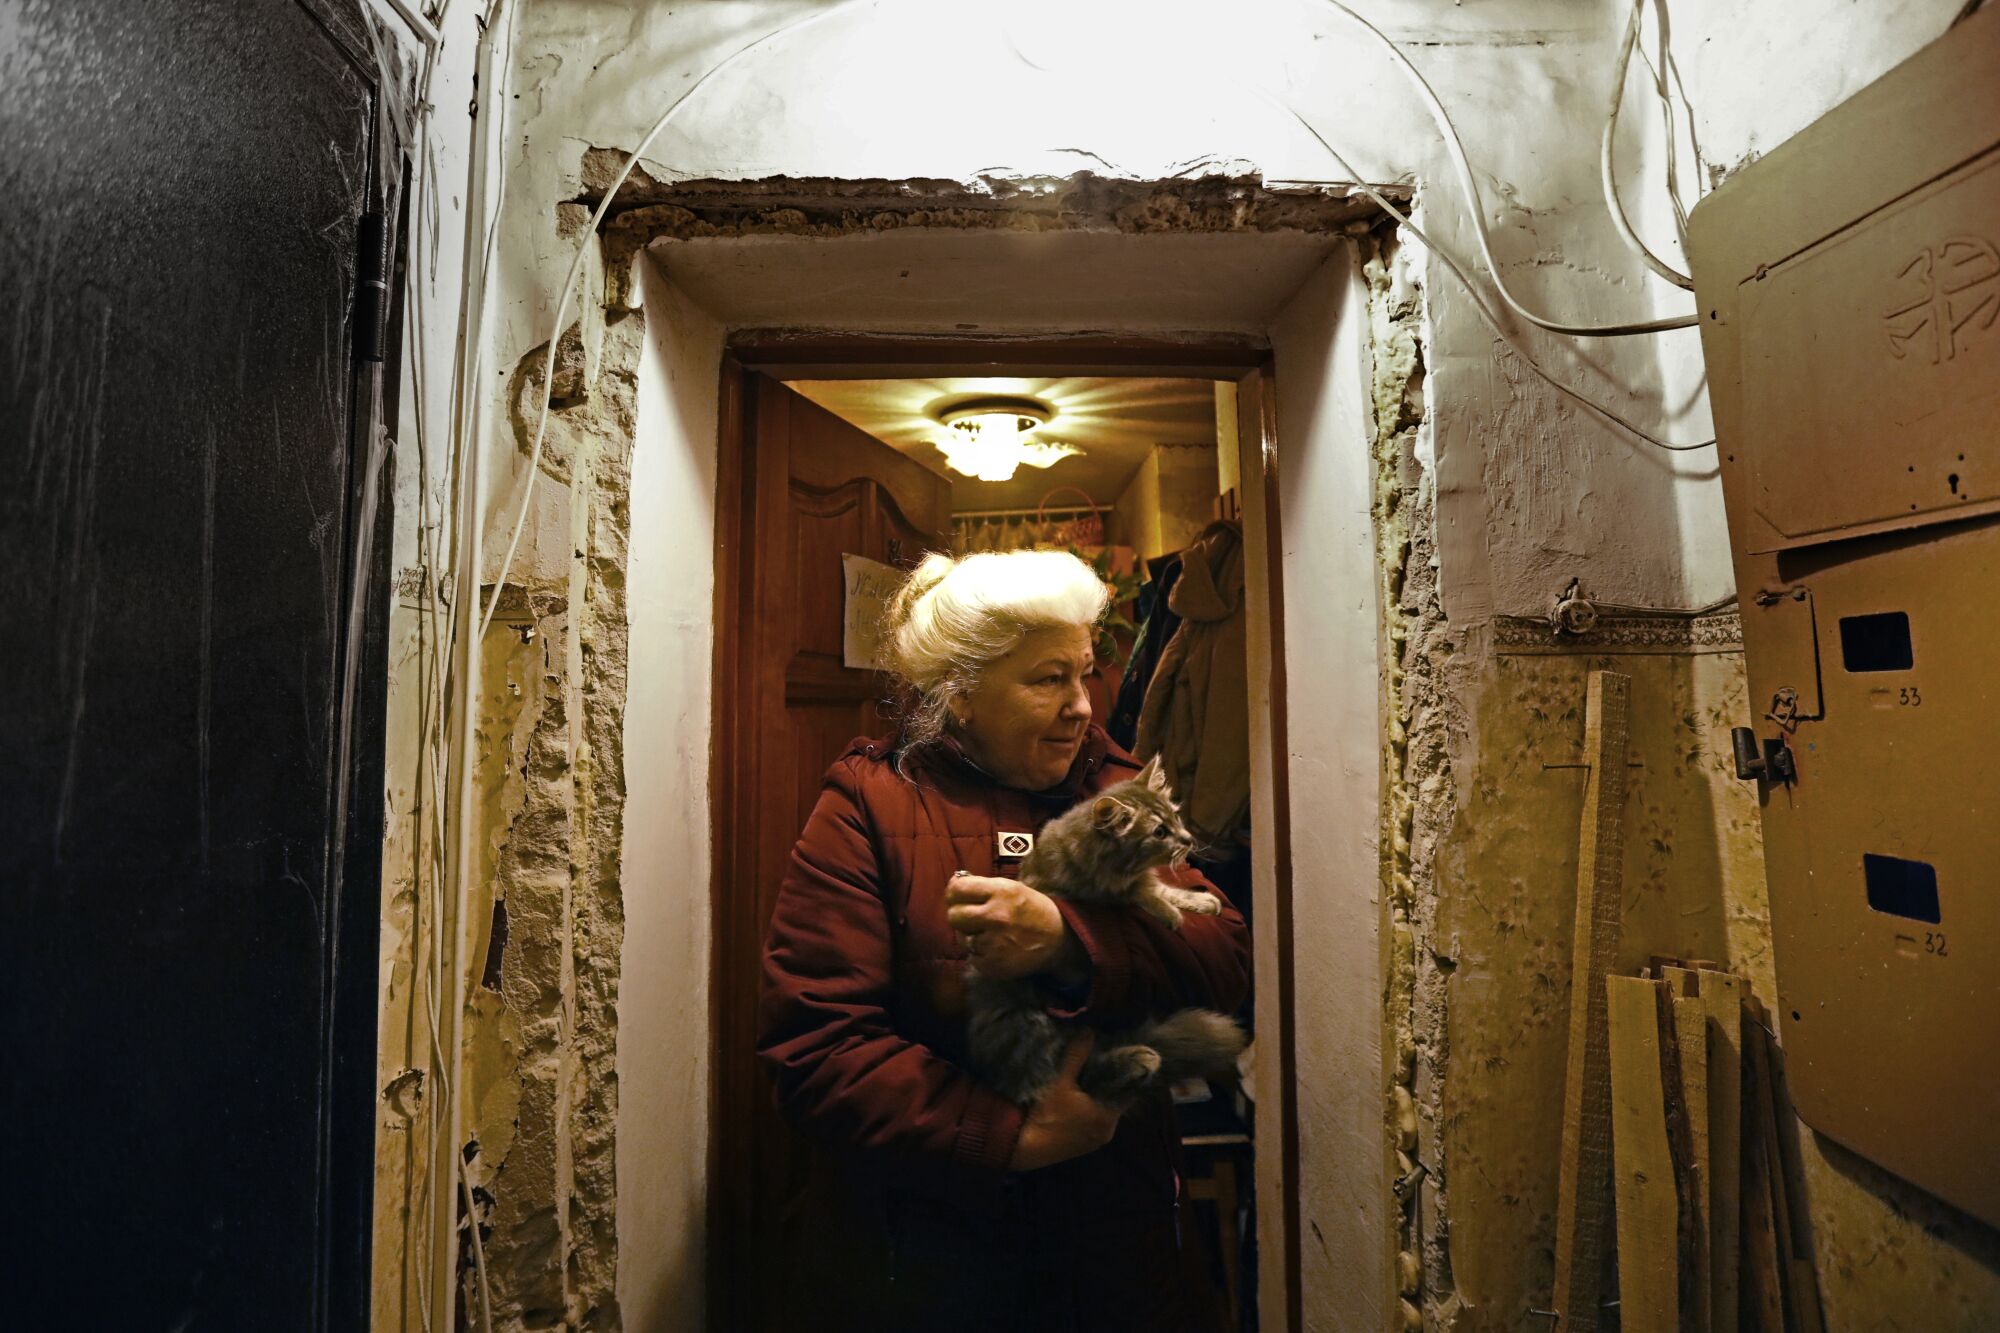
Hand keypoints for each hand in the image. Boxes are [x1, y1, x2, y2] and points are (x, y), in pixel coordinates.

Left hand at [944, 873, 1071, 980]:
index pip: (957, 890)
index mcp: (1001, 892)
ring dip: (971, 936)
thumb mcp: (1012, 888)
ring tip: (990, 933)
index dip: (953, 893)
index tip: (956, 896)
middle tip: (969, 917)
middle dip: (959, 915)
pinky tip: (996, 948)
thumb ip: (983, 887)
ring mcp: (994, 943)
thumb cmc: (1032, 910)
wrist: (1058, 939)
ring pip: (962, 939)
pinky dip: (981, 953)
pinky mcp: (994, 965)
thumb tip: (953, 885)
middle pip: (953, 916)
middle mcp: (996, 916)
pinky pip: (973, 957)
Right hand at [1008, 1034, 1121, 1170]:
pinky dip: (1087, 1110)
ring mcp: (1093, 1142)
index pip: (1126, 1091)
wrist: (1023, 1147)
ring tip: (1087, 1074)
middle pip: (1114, 1101)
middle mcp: (1107, 1132)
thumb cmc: (1047, 1114)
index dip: (1121, 1073)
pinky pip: (1091, 1122)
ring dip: (1095, 1097)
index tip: (1115, 1055)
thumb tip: (1089, 1030)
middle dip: (1106, 1083)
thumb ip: (1077, 1055)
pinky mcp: (1080, 1146)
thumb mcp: (1061, 1081)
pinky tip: (1077, 1096)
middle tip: (1100, 1060)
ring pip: (1101, 1113)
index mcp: (1109, 1118)